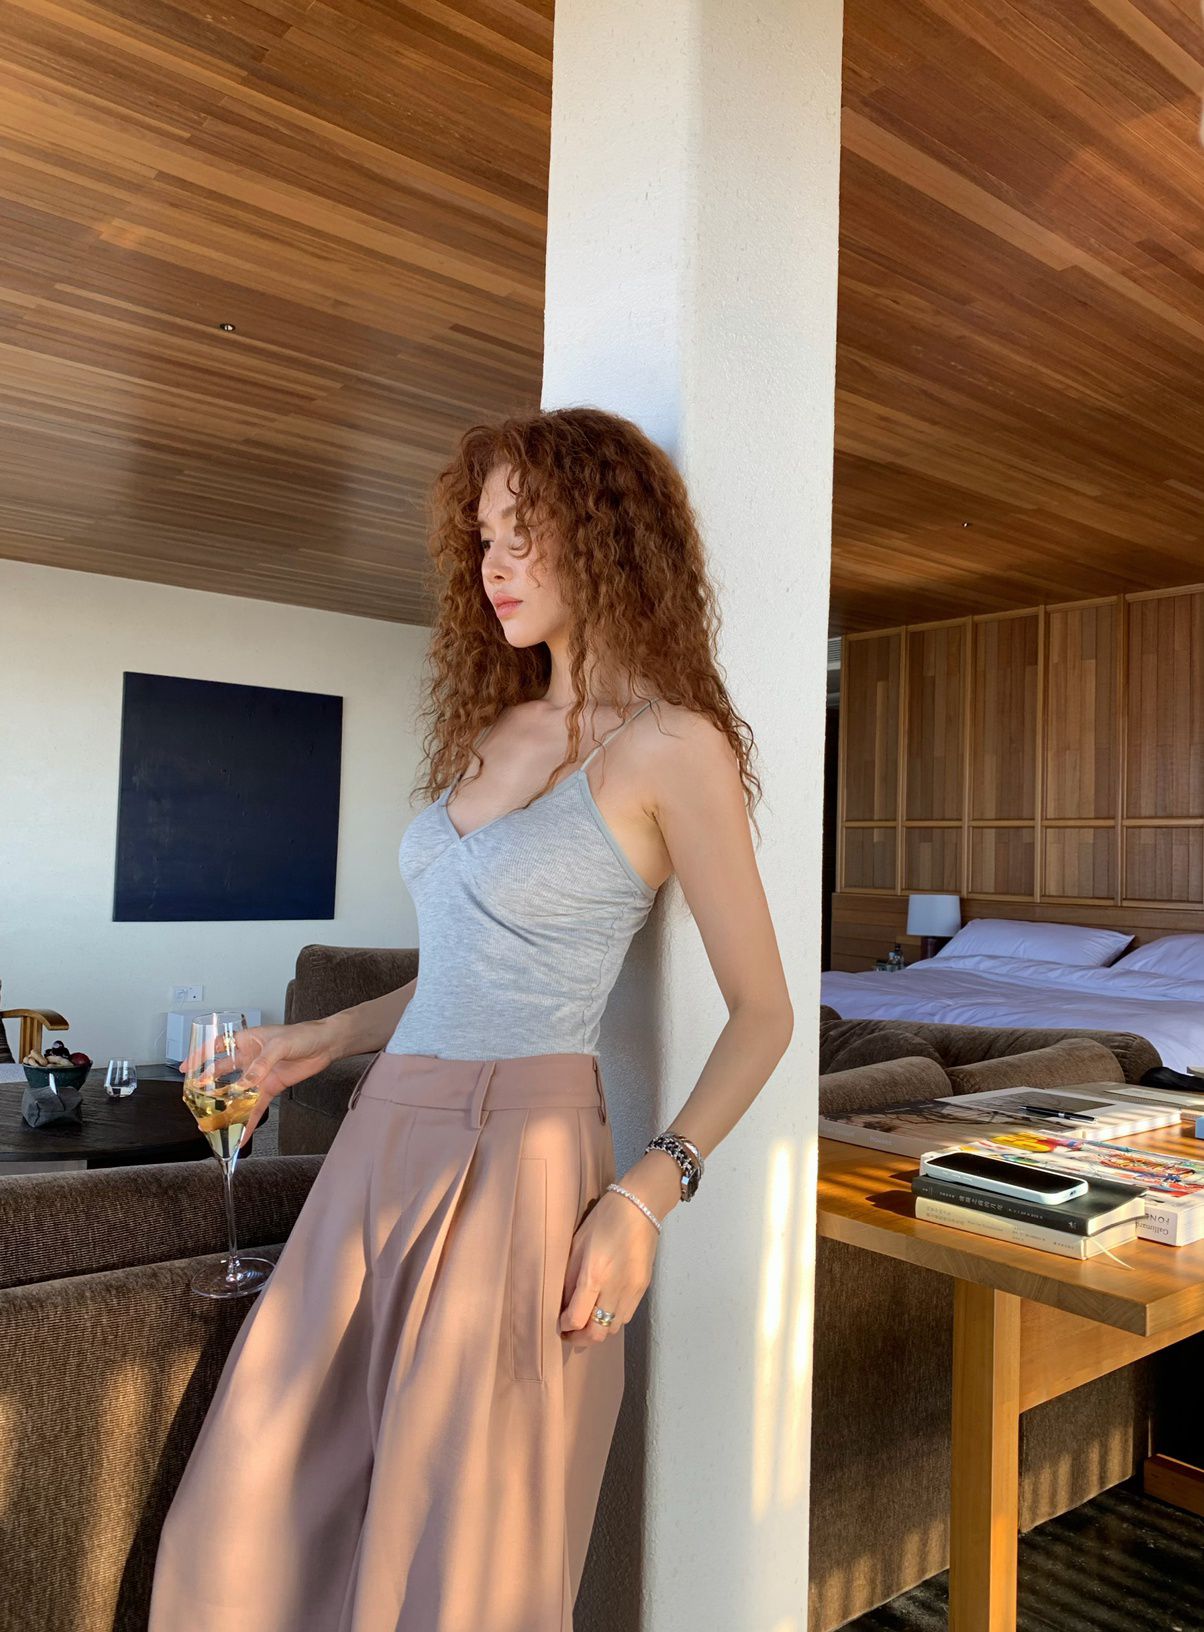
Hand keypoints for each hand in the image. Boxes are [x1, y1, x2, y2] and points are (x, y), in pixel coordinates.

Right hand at [179, 1021, 335, 1141]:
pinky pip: (256, 1106)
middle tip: (195, 1101)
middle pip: (223, 1073)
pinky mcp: (270, 1088)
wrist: (325, 1045)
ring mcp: (259, 1075)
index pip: (218, 1046)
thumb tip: (245, 1084)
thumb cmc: (302, 1035)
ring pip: (237, 1094)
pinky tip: (242, 1134)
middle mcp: (249, 1058)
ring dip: (226, 1108)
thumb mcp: (280, 1045)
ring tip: (212, 1124)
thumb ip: (262, 1064)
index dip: (200, 1056)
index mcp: (247, 1040)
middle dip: (208, 1087)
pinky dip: (249, 1121)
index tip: (186, 1068)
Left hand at [558, 1186, 660, 1351]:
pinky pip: (626, 1316)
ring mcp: (633, 1290)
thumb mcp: (577, 1244)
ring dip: (598, 1330)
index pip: (577, 1319)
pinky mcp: (643, 1288)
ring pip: (614, 1329)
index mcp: (594, 1275)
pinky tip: (603, 1308)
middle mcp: (615, 1288)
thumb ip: (570, 1278)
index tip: (559, 1324)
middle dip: (581, 1339)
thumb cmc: (603, 1220)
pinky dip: (612, 1319)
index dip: (565, 1327)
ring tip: (586, 1322)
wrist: (640, 1206)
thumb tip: (563, 1305)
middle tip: (570, 1334)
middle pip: (598, 1333)